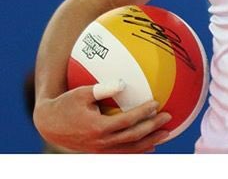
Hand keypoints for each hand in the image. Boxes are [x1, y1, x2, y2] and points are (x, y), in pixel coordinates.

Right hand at [33, 83, 171, 152]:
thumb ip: (102, 88)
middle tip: (169, 118)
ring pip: (130, 150)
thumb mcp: (82, 93)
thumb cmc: (67, 104)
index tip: (157, 103)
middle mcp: (101, 142)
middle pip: (133, 138)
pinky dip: (137, 150)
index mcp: (98, 127)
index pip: (126, 122)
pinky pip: (122, 153)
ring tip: (166, 135)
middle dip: (152, 128)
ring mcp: (100, 149)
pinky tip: (150, 145)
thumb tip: (123, 82)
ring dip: (149, 142)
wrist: (50, 124)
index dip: (143, 114)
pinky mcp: (99, 152)